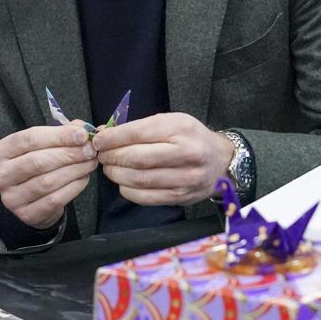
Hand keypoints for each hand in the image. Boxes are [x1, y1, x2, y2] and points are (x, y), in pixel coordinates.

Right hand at [0, 122, 98, 229]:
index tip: (82, 135)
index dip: (58, 136)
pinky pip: (54, 200)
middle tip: (90, 150)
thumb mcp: (44, 145)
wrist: (31, 200)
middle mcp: (1, 174)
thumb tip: (81, 128)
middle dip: (68, 154)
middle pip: (37, 161)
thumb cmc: (37, 165)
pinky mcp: (26, 214)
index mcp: (1, 151)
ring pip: (47, 182)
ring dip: (74, 170)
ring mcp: (11, 197)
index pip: (28, 139)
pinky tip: (84, 178)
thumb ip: (61, 134)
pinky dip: (73, 188)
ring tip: (90, 163)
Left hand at [93, 112, 233, 205]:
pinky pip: (146, 198)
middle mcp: (186, 153)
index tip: (98, 141)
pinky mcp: (182, 197)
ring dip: (117, 175)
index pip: (139, 133)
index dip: (113, 138)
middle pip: (137, 158)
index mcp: (180, 128)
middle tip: (101, 156)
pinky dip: (128, 191)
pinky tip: (123, 183)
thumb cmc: (190, 137)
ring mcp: (185, 178)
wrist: (221, 161)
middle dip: (112, 157)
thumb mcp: (170, 121)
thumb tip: (104, 135)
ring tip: (109, 168)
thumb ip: (139, 128)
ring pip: (140, 179)